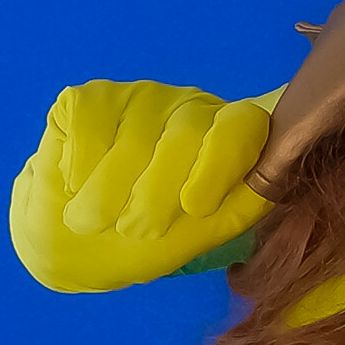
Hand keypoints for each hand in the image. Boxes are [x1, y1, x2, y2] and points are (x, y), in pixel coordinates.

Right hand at [10, 80, 277, 291]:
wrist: (76, 246)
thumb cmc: (149, 239)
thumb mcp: (201, 233)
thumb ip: (238, 207)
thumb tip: (269, 182)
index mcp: (228, 136)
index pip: (242, 127)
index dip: (220, 164)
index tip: (196, 206)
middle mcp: (190, 108)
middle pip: (186, 135)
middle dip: (156, 194)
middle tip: (136, 229)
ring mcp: (141, 98)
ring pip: (134, 137)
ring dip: (108, 192)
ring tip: (95, 221)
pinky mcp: (90, 98)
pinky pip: (88, 125)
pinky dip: (78, 166)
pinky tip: (74, 183)